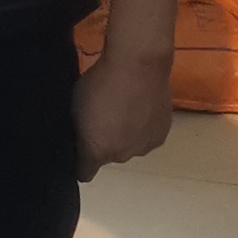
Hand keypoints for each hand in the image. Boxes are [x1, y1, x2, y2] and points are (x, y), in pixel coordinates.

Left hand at [72, 49, 175, 180]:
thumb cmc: (101, 80)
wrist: (139, 64)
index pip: (84, 173)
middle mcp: (121, 156)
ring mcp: (143, 147)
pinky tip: (141, 107)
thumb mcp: (76, 106)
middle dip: (107, 141)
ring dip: (128, 135)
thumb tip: (81, 139)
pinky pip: (148, 138)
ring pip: (131, 147)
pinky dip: (144, 127)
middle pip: (110, 157)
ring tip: (126, 107)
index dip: (81, 162)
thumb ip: (78, 131)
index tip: (81, 148)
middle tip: (106, 115)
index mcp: (96, 151)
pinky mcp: (161, 136)